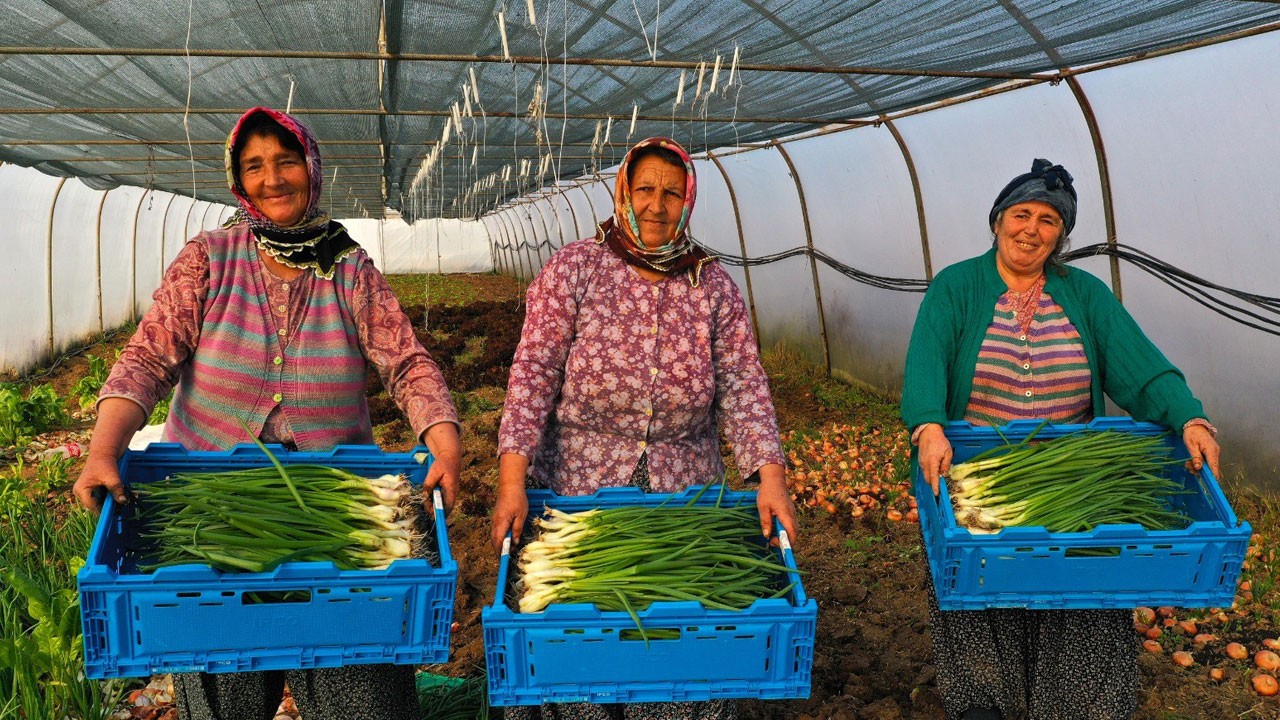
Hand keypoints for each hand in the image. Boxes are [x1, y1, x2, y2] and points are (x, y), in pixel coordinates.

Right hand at [72, 397, 144, 513]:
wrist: (104, 452)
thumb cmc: (105, 464)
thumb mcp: (112, 478)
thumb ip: (117, 490)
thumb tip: (123, 502)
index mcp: (81, 491)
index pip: (92, 506)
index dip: (104, 510)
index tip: (116, 512)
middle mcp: (81, 493)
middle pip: (95, 505)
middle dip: (109, 506)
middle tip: (122, 507)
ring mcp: (86, 491)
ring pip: (99, 502)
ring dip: (110, 502)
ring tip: (122, 501)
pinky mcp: (92, 489)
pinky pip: (101, 497)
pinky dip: (110, 497)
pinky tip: (120, 497)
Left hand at [421, 423, 460, 514]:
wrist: (450, 456)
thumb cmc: (442, 464)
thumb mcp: (434, 472)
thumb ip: (429, 484)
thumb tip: (425, 496)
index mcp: (451, 488)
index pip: (448, 505)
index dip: (441, 513)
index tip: (432, 517)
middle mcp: (453, 493)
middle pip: (446, 507)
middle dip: (436, 511)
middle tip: (426, 510)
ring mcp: (451, 492)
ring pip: (444, 504)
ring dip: (436, 506)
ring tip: (427, 506)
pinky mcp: (448, 491)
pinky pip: (443, 500)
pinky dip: (436, 502)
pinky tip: (429, 500)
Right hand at [491, 453, 530, 552]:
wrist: (510, 486)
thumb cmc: (518, 500)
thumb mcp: (521, 516)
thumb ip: (517, 530)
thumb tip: (515, 543)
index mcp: (501, 523)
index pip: (498, 541)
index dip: (500, 551)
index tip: (505, 559)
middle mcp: (495, 523)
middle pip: (494, 540)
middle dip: (499, 550)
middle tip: (508, 557)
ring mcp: (494, 520)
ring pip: (494, 536)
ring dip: (499, 544)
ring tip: (508, 550)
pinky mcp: (495, 518)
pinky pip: (495, 531)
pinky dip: (499, 537)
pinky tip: (507, 540)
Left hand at [755, 464, 798, 542]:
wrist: (775, 480)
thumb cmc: (767, 492)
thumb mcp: (763, 507)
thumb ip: (765, 522)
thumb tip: (767, 535)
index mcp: (786, 514)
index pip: (792, 532)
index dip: (788, 542)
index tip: (776, 544)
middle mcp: (792, 515)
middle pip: (794, 533)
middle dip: (785, 541)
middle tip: (771, 541)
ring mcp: (793, 513)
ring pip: (794, 529)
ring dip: (785, 536)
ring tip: (773, 537)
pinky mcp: (791, 512)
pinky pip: (791, 524)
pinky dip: (786, 530)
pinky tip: (776, 529)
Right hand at [916, 423, 951, 495]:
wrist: (928, 432)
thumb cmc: (940, 441)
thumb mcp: (948, 452)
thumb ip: (946, 465)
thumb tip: (944, 475)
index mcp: (932, 462)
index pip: (933, 478)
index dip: (935, 487)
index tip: (937, 494)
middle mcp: (925, 463)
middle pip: (927, 479)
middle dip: (933, 484)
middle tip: (941, 484)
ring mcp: (921, 462)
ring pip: (925, 475)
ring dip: (931, 478)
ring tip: (939, 476)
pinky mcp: (920, 460)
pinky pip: (924, 470)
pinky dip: (928, 473)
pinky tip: (934, 470)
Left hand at [1182, 423, 1220, 478]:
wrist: (1194, 425)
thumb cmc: (1192, 433)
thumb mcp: (1191, 445)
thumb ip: (1196, 457)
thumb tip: (1199, 468)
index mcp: (1211, 450)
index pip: (1214, 466)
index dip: (1213, 476)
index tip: (1211, 483)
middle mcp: (1215, 452)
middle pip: (1211, 467)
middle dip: (1200, 470)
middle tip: (1188, 467)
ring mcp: (1214, 452)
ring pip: (1209, 465)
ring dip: (1198, 467)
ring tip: (1187, 463)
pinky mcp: (1211, 452)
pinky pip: (1207, 461)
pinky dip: (1200, 463)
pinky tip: (1192, 461)